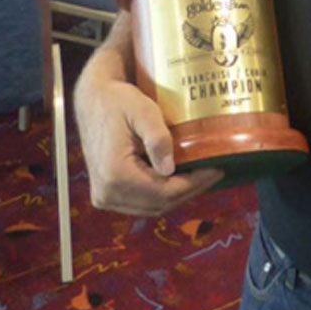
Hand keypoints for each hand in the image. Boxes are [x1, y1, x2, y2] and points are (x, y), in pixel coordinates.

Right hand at [75, 31, 222, 215]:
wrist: (93, 102)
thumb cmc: (118, 101)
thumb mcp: (143, 111)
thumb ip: (157, 139)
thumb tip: (170, 169)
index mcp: (115, 174)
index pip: (164, 192)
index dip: (195, 183)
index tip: (216, 170)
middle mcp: (107, 192)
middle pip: (160, 204)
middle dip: (191, 190)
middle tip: (214, 173)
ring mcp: (104, 196)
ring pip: (151, 208)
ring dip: (178, 195)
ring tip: (201, 176)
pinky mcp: (106, 194)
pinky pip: (141, 203)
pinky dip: (162, 195)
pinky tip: (180, 180)